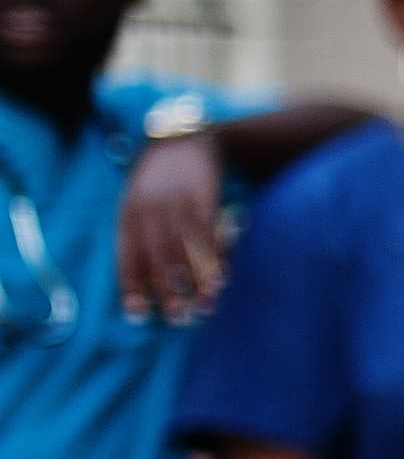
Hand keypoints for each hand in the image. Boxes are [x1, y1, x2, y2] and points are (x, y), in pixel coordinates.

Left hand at [116, 131, 227, 321]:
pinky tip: (221, 277)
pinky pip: (207, 234)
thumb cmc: (160, 181)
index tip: (139, 315)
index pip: (127, 257)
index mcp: (128, 215)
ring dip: (195, 281)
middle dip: (167, 291)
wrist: (185, 140)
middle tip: (178, 318)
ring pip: (184, 250)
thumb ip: (139, 234)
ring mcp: (176, 204)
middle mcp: (149, 211)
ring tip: (205, 306)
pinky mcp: (202, 198)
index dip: (132, 287)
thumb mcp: (139, 202)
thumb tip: (146, 278)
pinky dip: (214, 258)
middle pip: (157, 258)